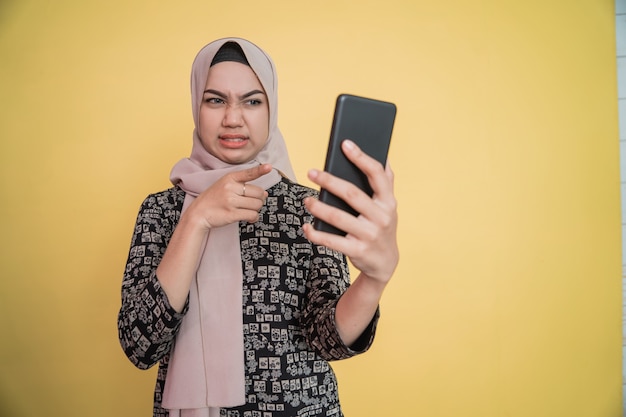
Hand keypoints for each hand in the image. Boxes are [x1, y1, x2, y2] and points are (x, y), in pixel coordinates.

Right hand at [186, 163, 271, 229]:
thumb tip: (265, 193)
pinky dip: (254, 218)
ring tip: (248, 210)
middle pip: (258, 193)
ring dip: (256, 209)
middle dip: (259, 199)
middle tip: (251, 202)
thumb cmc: (213, 199)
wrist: (198, 213)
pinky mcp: (232, 214)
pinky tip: (249, 218)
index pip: (248, 173)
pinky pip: (252, 215)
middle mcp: (230, 188)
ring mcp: (231, 201)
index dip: (260, 170)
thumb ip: (243, 186)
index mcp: (229, 178)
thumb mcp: (224, 185)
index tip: (269, 167)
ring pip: (257, 204)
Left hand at [303, 140, 398, 283]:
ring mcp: (369, 235)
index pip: (376, 174)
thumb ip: (387, 183)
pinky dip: (316, 234)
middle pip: (352, 194)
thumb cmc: (382, 227)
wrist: (386, 263)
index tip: (345, 144)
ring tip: (306, 200)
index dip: (361, 157)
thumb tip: (386, 157)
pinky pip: (332, 241)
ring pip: (338, 217)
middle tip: (311, 172)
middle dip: (329, 181)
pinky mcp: (357, 251)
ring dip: (318, 207)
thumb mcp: (389, 206)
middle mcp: (381, 217)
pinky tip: (306, 227)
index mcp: (388, 201)